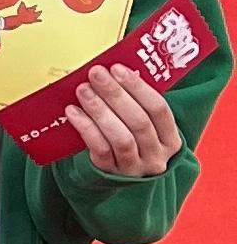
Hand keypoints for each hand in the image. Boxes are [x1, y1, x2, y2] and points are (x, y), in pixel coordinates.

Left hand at [61, 68, 181, 178]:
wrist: (119, 175)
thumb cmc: (132, 140)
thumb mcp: (144, 126)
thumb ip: (136, 104)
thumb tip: (111, 71)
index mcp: (171, 140)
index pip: (159, 109)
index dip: (138, 87)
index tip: (117, 68)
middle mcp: (157, 156)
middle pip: (139, 122)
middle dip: (115, 94)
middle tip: (96, 74)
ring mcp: (135, 168)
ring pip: (121, 137)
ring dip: (100, 110)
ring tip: (83, 90)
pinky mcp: (111, 173)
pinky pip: (100, 150)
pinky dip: (86, 128)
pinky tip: (73, 112)